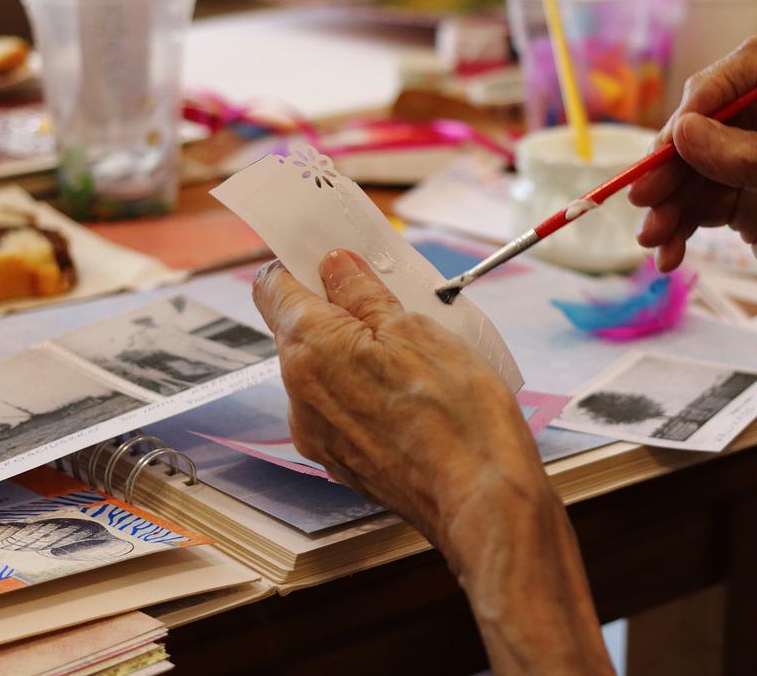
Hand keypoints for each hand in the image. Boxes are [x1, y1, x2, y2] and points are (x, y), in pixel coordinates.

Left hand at [254, 252, 611, 672]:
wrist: (483, 500)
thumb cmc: (458, 414)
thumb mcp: (417, 329)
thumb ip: (364, 294)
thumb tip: (335, 265)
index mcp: (309, 349)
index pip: (272, 286)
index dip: (299, 264)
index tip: (332, 256)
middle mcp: (299, 394)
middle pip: (299, 330)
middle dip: (336, 309)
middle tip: (390, 300)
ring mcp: (318, 434)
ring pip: (322, 372)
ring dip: (354, 353)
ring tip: (413, 355)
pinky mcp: (342, 462)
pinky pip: (341, 409)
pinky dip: (365, 392)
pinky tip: (411, 396)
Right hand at [628, 37, 756, 392]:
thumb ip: (753, 160)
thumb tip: (685, 131)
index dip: (713, 88)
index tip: (678, 131)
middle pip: (718, 118)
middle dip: (677, 156)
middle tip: (644, 192)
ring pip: (702, 166)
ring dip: (670, 198)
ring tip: (652, 235)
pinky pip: (703, 205)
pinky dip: (680, 225)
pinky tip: (669, 253)